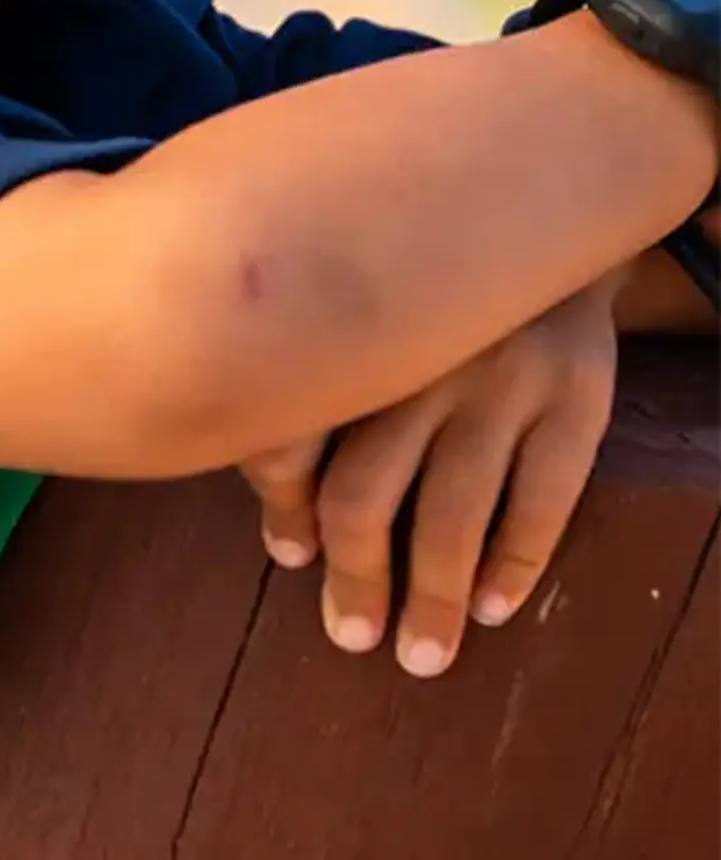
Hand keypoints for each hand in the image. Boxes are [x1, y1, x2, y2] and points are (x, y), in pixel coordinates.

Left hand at [240, 276, 619, 676]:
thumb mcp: (356, 304)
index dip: (282, 506)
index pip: (286, 437)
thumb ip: (310, 386)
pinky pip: (543, 503)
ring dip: (432, 598)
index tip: (292, 555)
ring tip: (423, 654)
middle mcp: (415, 359)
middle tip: (351, 637)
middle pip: (365, 493)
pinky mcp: (577, 397)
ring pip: (454, 514)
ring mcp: (500, 379)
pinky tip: (491, 606)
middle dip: (355, 578)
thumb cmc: (420, 282)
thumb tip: (285, 532)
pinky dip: (514, 567)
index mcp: (341, 333)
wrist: (547, 206)